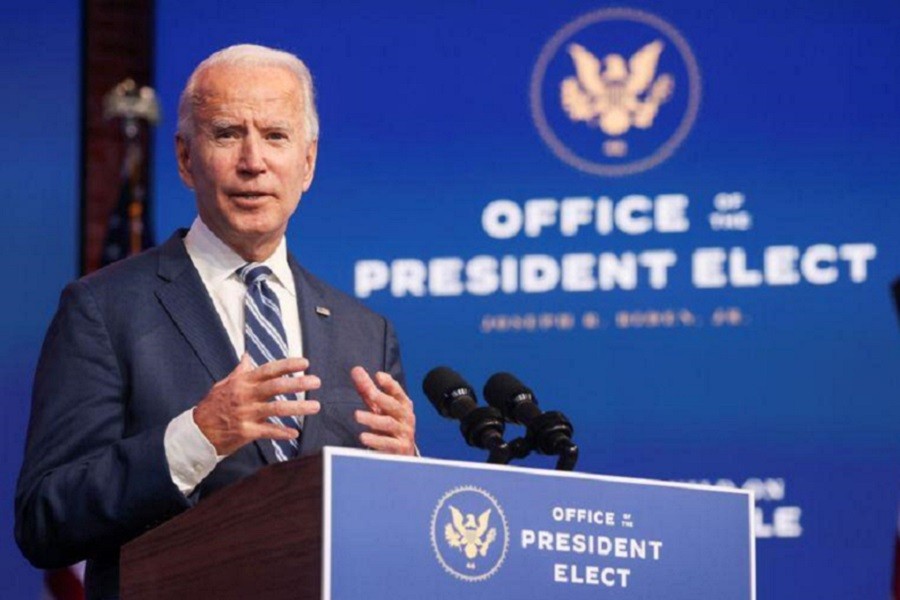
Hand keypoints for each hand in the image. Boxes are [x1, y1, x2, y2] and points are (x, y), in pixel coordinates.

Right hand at [193, 355, 320, 454]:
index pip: (268, 370)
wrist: (198, 432)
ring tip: (315, 406)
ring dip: (298, 408)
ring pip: (276, 409)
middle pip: (276, 387)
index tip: (305, 363)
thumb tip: (247, 356)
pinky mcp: (246, 432)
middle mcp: (245, 396)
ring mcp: (246, 414)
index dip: (288, 365)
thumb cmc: (213, 406)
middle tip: (316, 381)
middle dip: (298, 383)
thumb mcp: (223, 384)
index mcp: (242, 382)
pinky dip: (282, 433)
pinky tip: (295, 433)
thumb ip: (240, 371)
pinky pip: (268, 431)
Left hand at [352, 367, 415, 455]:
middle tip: (369, 393)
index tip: (378, 375)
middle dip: (381, 398)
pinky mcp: (399, 448)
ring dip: (373, 419)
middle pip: (394, 406)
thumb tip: (356, 370)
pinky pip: (387, 443)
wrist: (403, 452)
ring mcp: (404, 433)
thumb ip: (368, 389)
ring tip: (357, 415)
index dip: (389, 383)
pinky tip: (363, 437)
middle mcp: (405, 417)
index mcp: (403, 405)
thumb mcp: (380, 407)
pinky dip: (375, 440)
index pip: (397, 392)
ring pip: (389, 424)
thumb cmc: (390, 425)